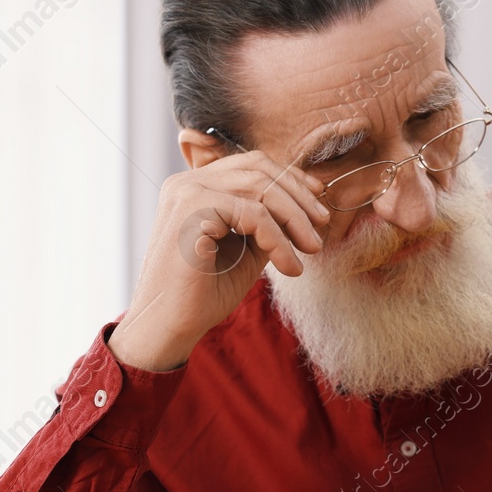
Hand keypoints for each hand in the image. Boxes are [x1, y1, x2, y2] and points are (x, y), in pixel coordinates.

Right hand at [108, 149, 330, 370]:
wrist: (169, 326)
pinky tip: (290, 267)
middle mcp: (187, 181)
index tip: (317, 204)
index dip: (290, 179)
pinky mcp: (192, 210)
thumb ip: (266, 223)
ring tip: (312, 249)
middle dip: (298, 197)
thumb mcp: (245, 249)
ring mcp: (187, 192)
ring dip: (294, 218)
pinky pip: (253, 215)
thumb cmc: (203, 294)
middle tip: (322, 226)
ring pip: (260, 188)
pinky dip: (279, 241)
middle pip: (259, 169)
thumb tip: (306, 208)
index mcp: (196, 186)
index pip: (252, 165)